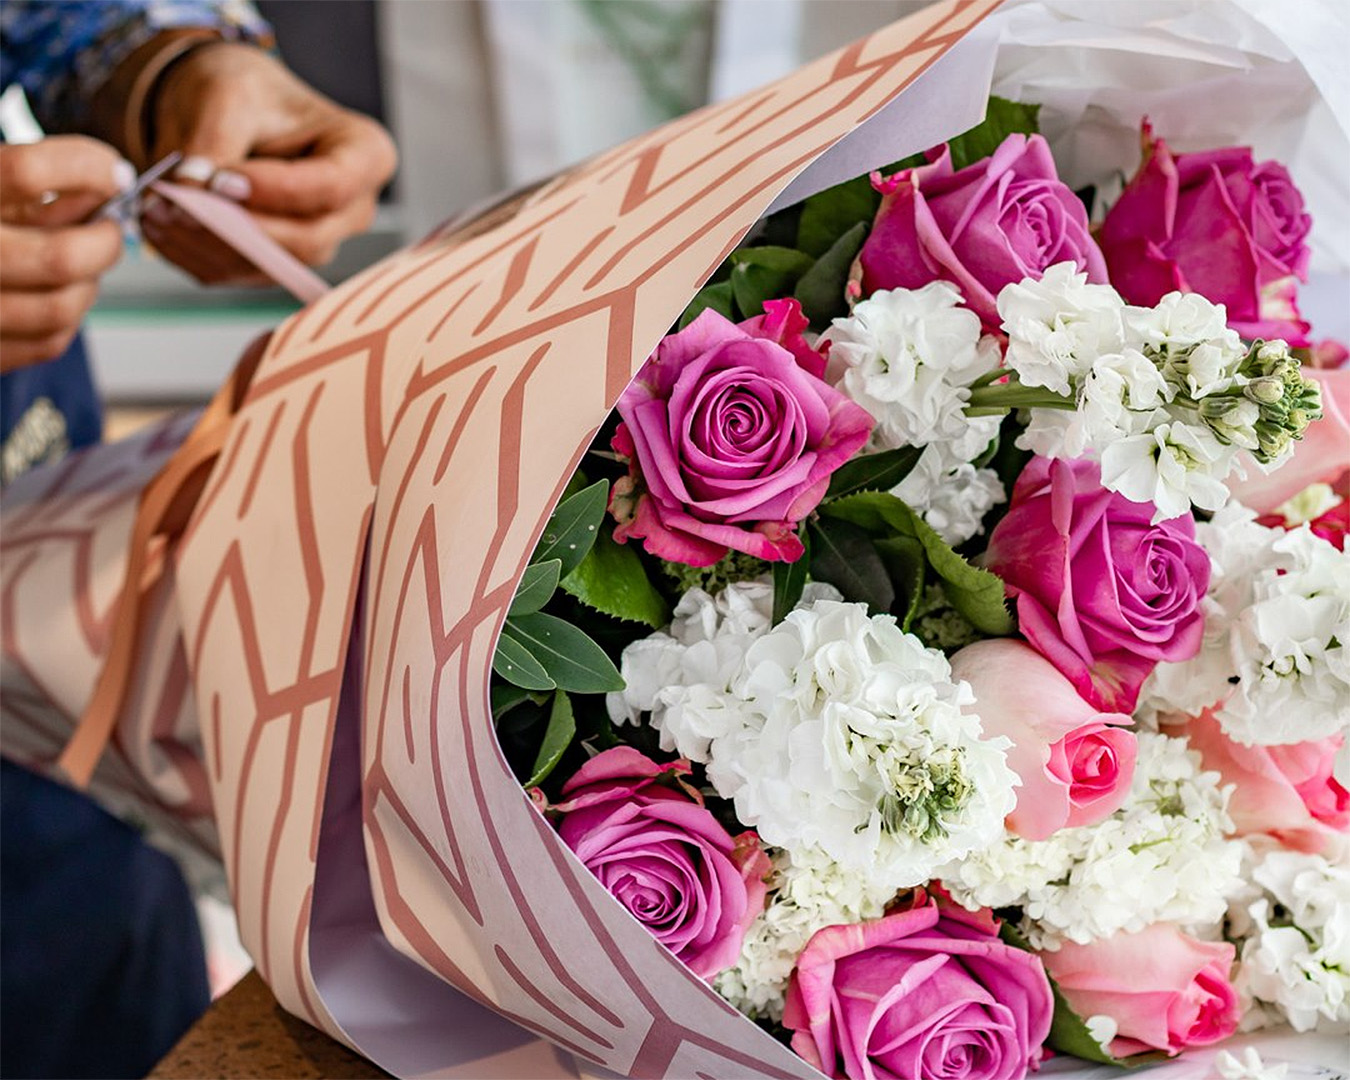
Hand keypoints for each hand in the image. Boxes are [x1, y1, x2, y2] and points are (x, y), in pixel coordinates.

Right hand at [0, 137, 129, 371]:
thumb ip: (37, 187)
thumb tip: (109, 183)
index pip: (27, 171)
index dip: (85, 167)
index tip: (113, 172)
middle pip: (61, 256)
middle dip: (104, 241)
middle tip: (109, 229)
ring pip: (63, 306)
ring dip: (88, 282)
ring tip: (80, 264)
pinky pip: (50, 340)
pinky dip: (66, 317)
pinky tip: (52, 294)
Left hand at [140, 43, 395, 283]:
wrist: (228, 111)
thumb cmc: (243, 92)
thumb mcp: (225, 95)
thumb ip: (212, 143)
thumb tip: (191, 193)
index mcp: (364, 155)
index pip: (331, 187)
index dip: (276, 191)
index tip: (220, 178)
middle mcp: (353, 210)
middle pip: (307, 239)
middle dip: (237, 228)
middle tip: (176, 203)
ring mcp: (319, 242)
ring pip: (271, 265)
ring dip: (207, 244)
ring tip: (155, 208)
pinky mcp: (278, 263)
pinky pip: (239, 274)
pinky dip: (194, 254)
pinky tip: (160, 224)